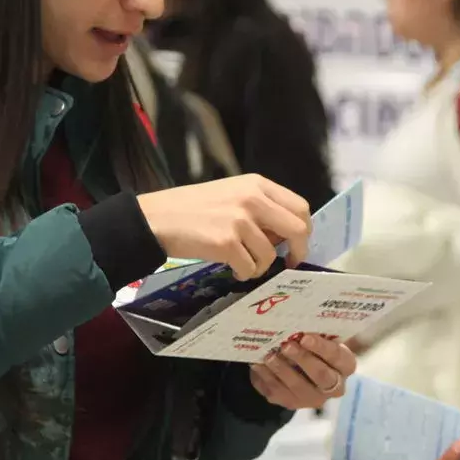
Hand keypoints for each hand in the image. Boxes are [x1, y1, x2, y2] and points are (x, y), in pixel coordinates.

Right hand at [137, 175, 310, 279]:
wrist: (155, 218)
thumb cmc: (190, 208)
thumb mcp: (230, 195)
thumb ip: (260, 208)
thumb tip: (284, 236)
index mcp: (256, 184)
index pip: (300, 207)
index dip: (304, 230)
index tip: (296, 245)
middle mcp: (252, 199)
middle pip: (297, 229)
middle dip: (297, 251)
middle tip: (287, 262)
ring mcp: (240, 221)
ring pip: (270, 255)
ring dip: (259, 266)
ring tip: (241, 264)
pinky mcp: (226, 243)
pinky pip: (250, 268)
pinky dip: (244, 274)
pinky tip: (231, 269)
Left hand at [249, 333, 356, 410]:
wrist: (301, 367)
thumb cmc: (314, 346)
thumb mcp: (320, 338)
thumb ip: (315, 333)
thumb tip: (297, 320)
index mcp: (345, 365)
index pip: (337, 357)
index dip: (321, 348)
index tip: (305, 337)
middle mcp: (334, 386)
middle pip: (321, 376)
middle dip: (302, 359)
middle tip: (286, 345)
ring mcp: (313, 398)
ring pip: (298, 387)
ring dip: (282, 369)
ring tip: (269, 355)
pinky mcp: (292, 403)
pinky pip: (278, 393)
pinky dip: (267, 378)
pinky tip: (258, 365)